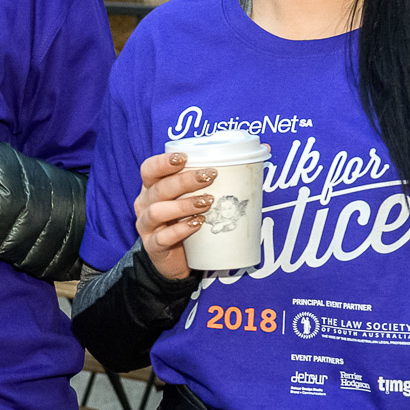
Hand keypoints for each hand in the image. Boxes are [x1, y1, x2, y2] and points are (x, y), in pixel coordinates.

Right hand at [134, 152, 219, 280]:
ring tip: (208, 202)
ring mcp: (147, 226)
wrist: (175, 260)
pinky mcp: (154, 247)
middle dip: (184, 180)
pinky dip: (180, 230)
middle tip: (210, 176)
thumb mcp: (194, 197)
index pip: (149, 169)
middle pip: (159, 188)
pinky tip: (197, 225)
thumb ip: (218, 177)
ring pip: (158, 211)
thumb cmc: (186, 220)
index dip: (163, 161)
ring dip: (184, 205)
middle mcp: (145, 204)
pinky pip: (163, 238)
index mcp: (153, 187)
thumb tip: (264, 149)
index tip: (184, 157)